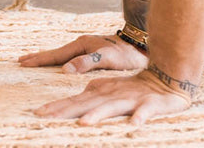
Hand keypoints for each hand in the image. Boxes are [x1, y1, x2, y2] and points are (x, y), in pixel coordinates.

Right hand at [19, 33, 146, 74]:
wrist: (141, 46)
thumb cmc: (126, 54)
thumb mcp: (108, 58)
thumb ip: (88, 62)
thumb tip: (65, 70)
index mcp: (82, 44)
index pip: (56, 54)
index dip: (39, 59)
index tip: (22, 61)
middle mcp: (82, 44)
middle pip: (56, 53)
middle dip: (39, 57)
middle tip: (21, 60)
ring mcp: (87, 48)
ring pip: (62, 55)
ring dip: (48, 59)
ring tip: (36, 62)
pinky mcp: (93, 54)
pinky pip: (70, 58)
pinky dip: (60, 61)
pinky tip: (60, 66)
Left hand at [33, 72, 189, 124]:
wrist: (166, 79)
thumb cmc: (134, 89)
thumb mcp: (109, 91)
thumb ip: (92, 94)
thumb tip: (75, 99)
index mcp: (102, 92)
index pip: (75, 100)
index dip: (57, 107)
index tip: (37, 113)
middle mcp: (112, 95)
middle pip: (87, 103)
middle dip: (67, 110)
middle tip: (47, 116)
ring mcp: (131, 99)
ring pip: (113, 107)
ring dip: (99, 114)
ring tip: (84, 123)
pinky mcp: (150, 105)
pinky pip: (145, 112)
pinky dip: (140, 117)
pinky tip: (134, 124)